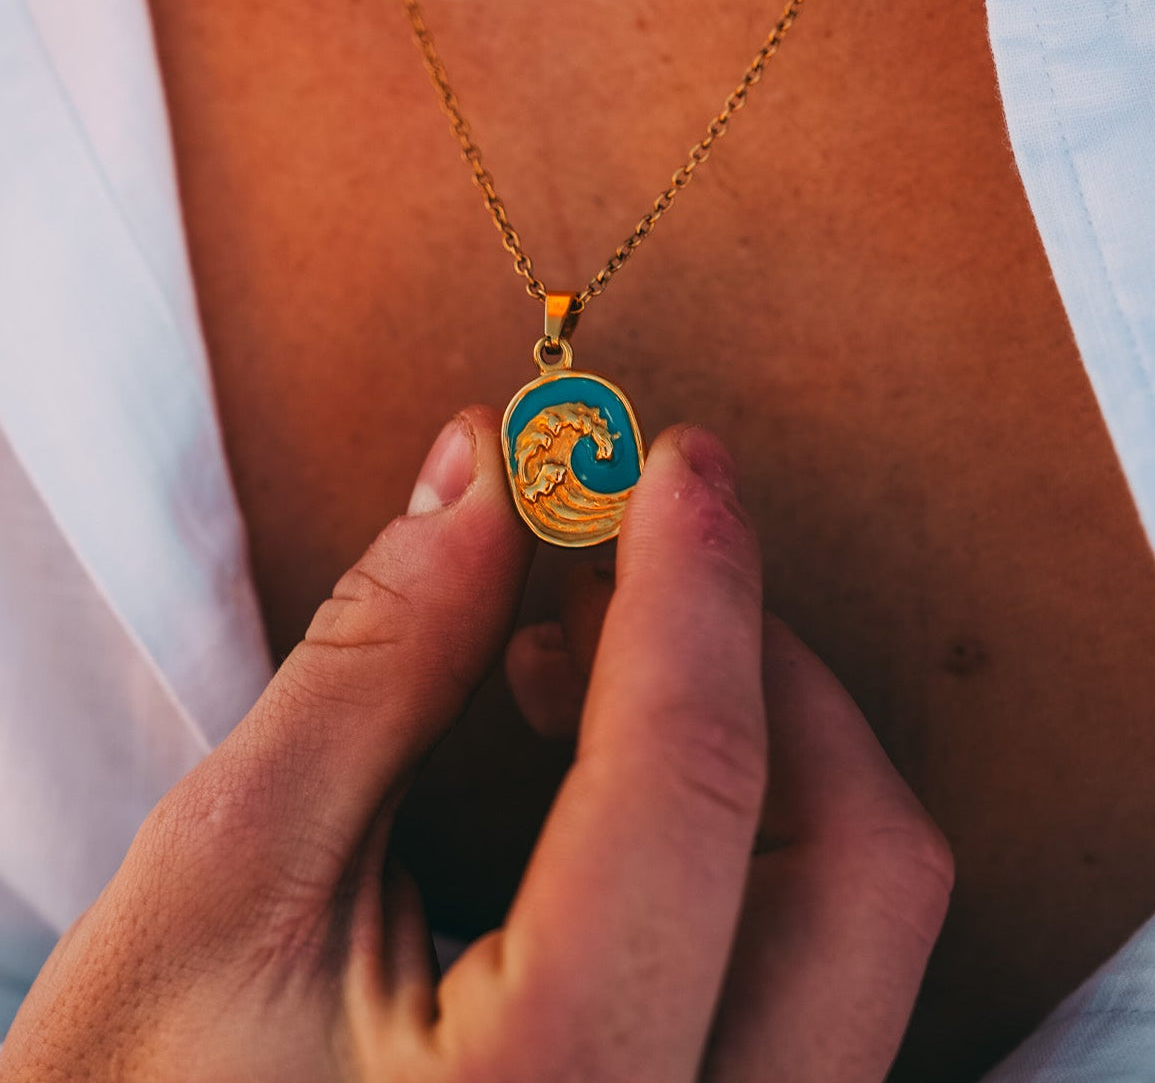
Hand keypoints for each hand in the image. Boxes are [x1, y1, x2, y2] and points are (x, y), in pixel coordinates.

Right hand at [1, 410, 951, 1081]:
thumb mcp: (223, 880)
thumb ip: (376, 666)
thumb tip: (482, 485)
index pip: (688, 784)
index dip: (692, 587)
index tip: (674, 463)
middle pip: (859, 863)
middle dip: (755, 663)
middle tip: (624, 551)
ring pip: (859, 918)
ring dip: (750, 734)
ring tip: (572, 648)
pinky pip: (809, 962)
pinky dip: (736, 824)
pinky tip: (602, 758)